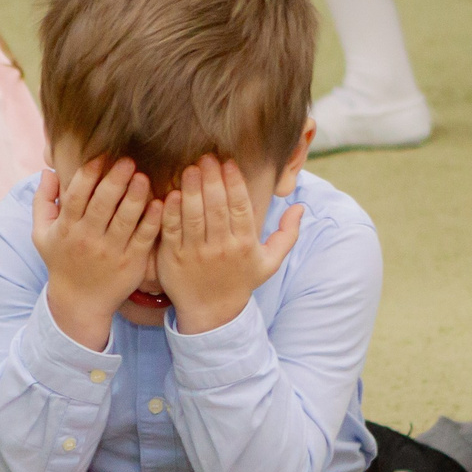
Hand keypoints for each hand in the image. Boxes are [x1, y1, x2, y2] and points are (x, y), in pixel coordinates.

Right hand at [35, 158, 160, 351]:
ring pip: (124, 220)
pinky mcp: (131, 263)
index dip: (88, 175)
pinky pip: (143, 239)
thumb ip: (43, 201)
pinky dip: (152, 221)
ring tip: (144, 177)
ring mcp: (111, 252)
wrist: (79, 302)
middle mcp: (88, 239)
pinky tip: (160, 204)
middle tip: (128, 161)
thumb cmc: (61, 261)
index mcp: (67, 228)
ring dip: (135, 197)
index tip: (101, 156)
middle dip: (115, 181)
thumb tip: (48, 170)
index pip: (76, 196)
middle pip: (102, 205)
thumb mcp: (42, 234)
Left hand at [155, 157, 301, 335]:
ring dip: (192, 189)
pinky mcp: (173, 258)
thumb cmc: (241, 281)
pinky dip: (171, 211)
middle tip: (207, 158)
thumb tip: (300, 207)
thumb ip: (287, 234)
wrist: (212, 313)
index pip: (241, 208)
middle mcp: (221, 248)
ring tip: (191, 168)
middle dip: (212, 179)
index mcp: (244, 245)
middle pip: (216, 207)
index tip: (229, 163)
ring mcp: (195, 253)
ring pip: (193, 215)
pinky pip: (171, 230)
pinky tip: (172, 193)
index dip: (234, 183)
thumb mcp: (270, 262)